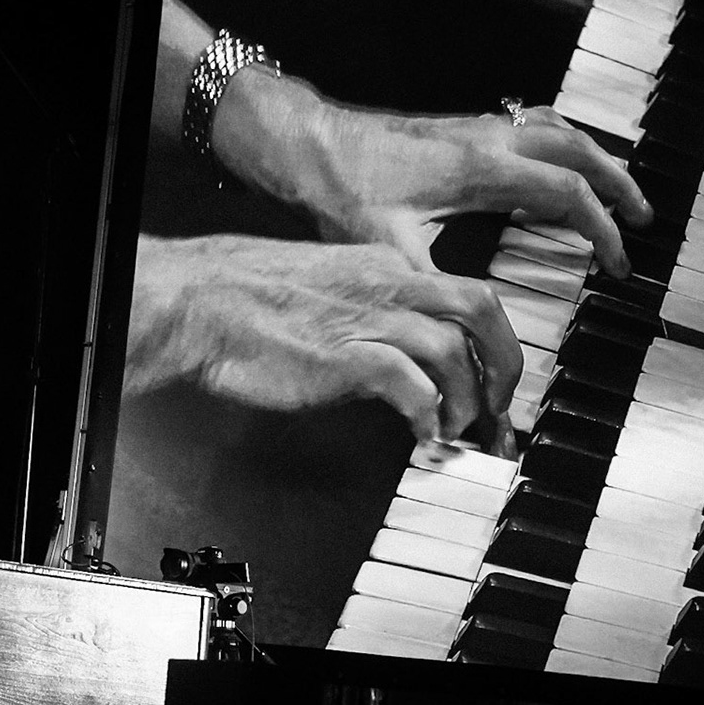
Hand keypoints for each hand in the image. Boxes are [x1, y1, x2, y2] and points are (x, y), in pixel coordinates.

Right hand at [125, 234, 521, 442]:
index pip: (462, 294)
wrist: (201, 302)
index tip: (494, 382)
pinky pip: (411, 385)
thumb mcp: (328, 292)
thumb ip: (369, 319)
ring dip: (465, 399)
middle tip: (498, 408)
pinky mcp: (346, 355)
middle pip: (479, 310)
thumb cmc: (248, 302)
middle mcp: (387, 285)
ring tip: (452, 431)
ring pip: (453, 350)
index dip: (491, 342)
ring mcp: (369, 318)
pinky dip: (427, 416)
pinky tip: (422, 437)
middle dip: (503, 364)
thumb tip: (398, 365)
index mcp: (384, 267)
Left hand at [216, 69, 652, 276]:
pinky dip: (559, 141)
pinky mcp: (461, 126)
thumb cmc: (341, 189)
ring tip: (618, 188)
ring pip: (557, 129)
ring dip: (594, 157)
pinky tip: (557, 162)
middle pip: (578, 149)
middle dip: (618, 183)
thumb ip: (436, 289)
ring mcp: (476, 126)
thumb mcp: (390, 249)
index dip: (602, 230)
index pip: (567, 192)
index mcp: (481, 168)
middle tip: (643, 218)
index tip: (617, 263)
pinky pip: (530, 123)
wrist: (306, 141)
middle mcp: (487, 139)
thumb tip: (466, 334)